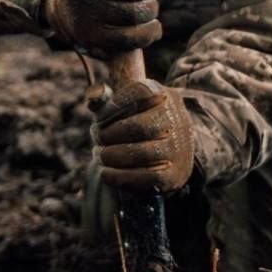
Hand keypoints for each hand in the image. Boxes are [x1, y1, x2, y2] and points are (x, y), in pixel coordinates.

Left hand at [89, 76, 194, 194]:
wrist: (173, 151)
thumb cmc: (139, 120)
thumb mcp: (127, 104)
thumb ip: (106, 98)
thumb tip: (93, 96)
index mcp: (161, 95)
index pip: (137, 94)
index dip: (111, 107)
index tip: (98, 118)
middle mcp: (175, 120)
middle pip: (138, 127)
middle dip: (109, 134)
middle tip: (96, 137)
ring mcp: (178, 148)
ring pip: (142, 153)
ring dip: (112, 155)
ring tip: (99, 155)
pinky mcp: (175, 174)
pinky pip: (146, 177)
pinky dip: (120, 176)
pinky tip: (105, 173)